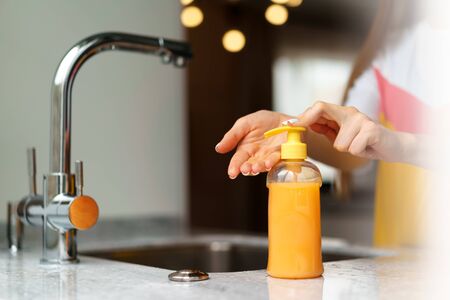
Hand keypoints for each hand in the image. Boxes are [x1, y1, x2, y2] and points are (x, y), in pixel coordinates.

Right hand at [215, 110, 293, 178]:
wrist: (287, 120)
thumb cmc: (265, 122)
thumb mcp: (245, 124)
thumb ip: (232, 136)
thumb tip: (218, 149)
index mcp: (246, 149)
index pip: (238, 160)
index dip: (234, 166)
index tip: (232, 172)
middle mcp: (257, 156)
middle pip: (249, 165)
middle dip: (247, 168)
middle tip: (245, 169)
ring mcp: (269, 157)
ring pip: (262, 165)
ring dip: (258, 167)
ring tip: (255, 167)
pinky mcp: (282, 156)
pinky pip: (276, 161)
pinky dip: (272, 162)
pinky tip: (268, 163)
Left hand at [297, 101, 412, 161]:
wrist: (392, 146)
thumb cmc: (365, 141)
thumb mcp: (341, 135)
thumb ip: (325, 128)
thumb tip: (305, 123)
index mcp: (342, 113)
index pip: (319, 108)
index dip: (303, 116)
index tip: (290, 125)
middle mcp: (350, 113)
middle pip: (322, 109)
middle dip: (309, 121)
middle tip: (298, 127)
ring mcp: (361, 120)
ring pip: (339, 143)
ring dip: (347, 149)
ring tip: (358, 146)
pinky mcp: (371, 130)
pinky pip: (352, 148)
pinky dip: (358, 152)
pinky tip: (366, 148)